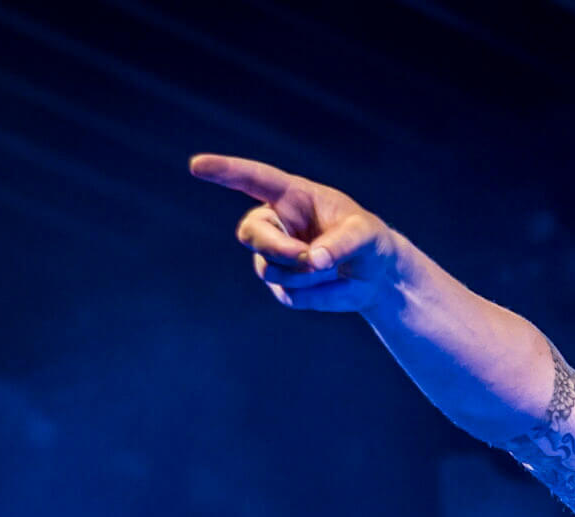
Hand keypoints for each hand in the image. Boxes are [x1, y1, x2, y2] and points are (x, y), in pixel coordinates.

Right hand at [189, 154, 403, 312]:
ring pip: (269, 268)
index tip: (197, 165)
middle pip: (251, 233)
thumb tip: (312, 260)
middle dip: (276, 248)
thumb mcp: (365, 234)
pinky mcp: (283, 287)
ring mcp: (276, 257)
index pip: (253, 179)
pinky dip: (313, 294)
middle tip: (308, 258)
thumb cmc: (370, 241)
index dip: (225, 171)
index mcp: (292, 196)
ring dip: (302, 274)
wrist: (377, 277)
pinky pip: (287, 294)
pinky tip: (330, 284)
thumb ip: (340, 243)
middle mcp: (277, 224)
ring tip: (331, 268)